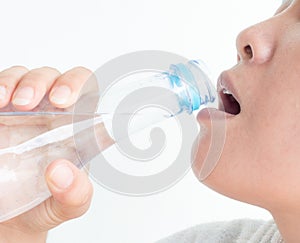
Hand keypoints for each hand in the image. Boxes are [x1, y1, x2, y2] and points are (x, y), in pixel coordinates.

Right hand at [0, 66, 93, 242]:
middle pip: (51, 78)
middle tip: (27, 103)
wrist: (13, 222)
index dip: (76, 84)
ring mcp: (21, 113)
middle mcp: (50, 114)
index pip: (84, 90)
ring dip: (13, 82)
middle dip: (40, 82)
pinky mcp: (0, 117)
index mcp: (75, 128)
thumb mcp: (69, 206)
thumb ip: (75, 193)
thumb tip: (61, 171)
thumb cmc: (47, 205)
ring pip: (21, 77)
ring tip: (4, 101)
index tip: (62, 99)